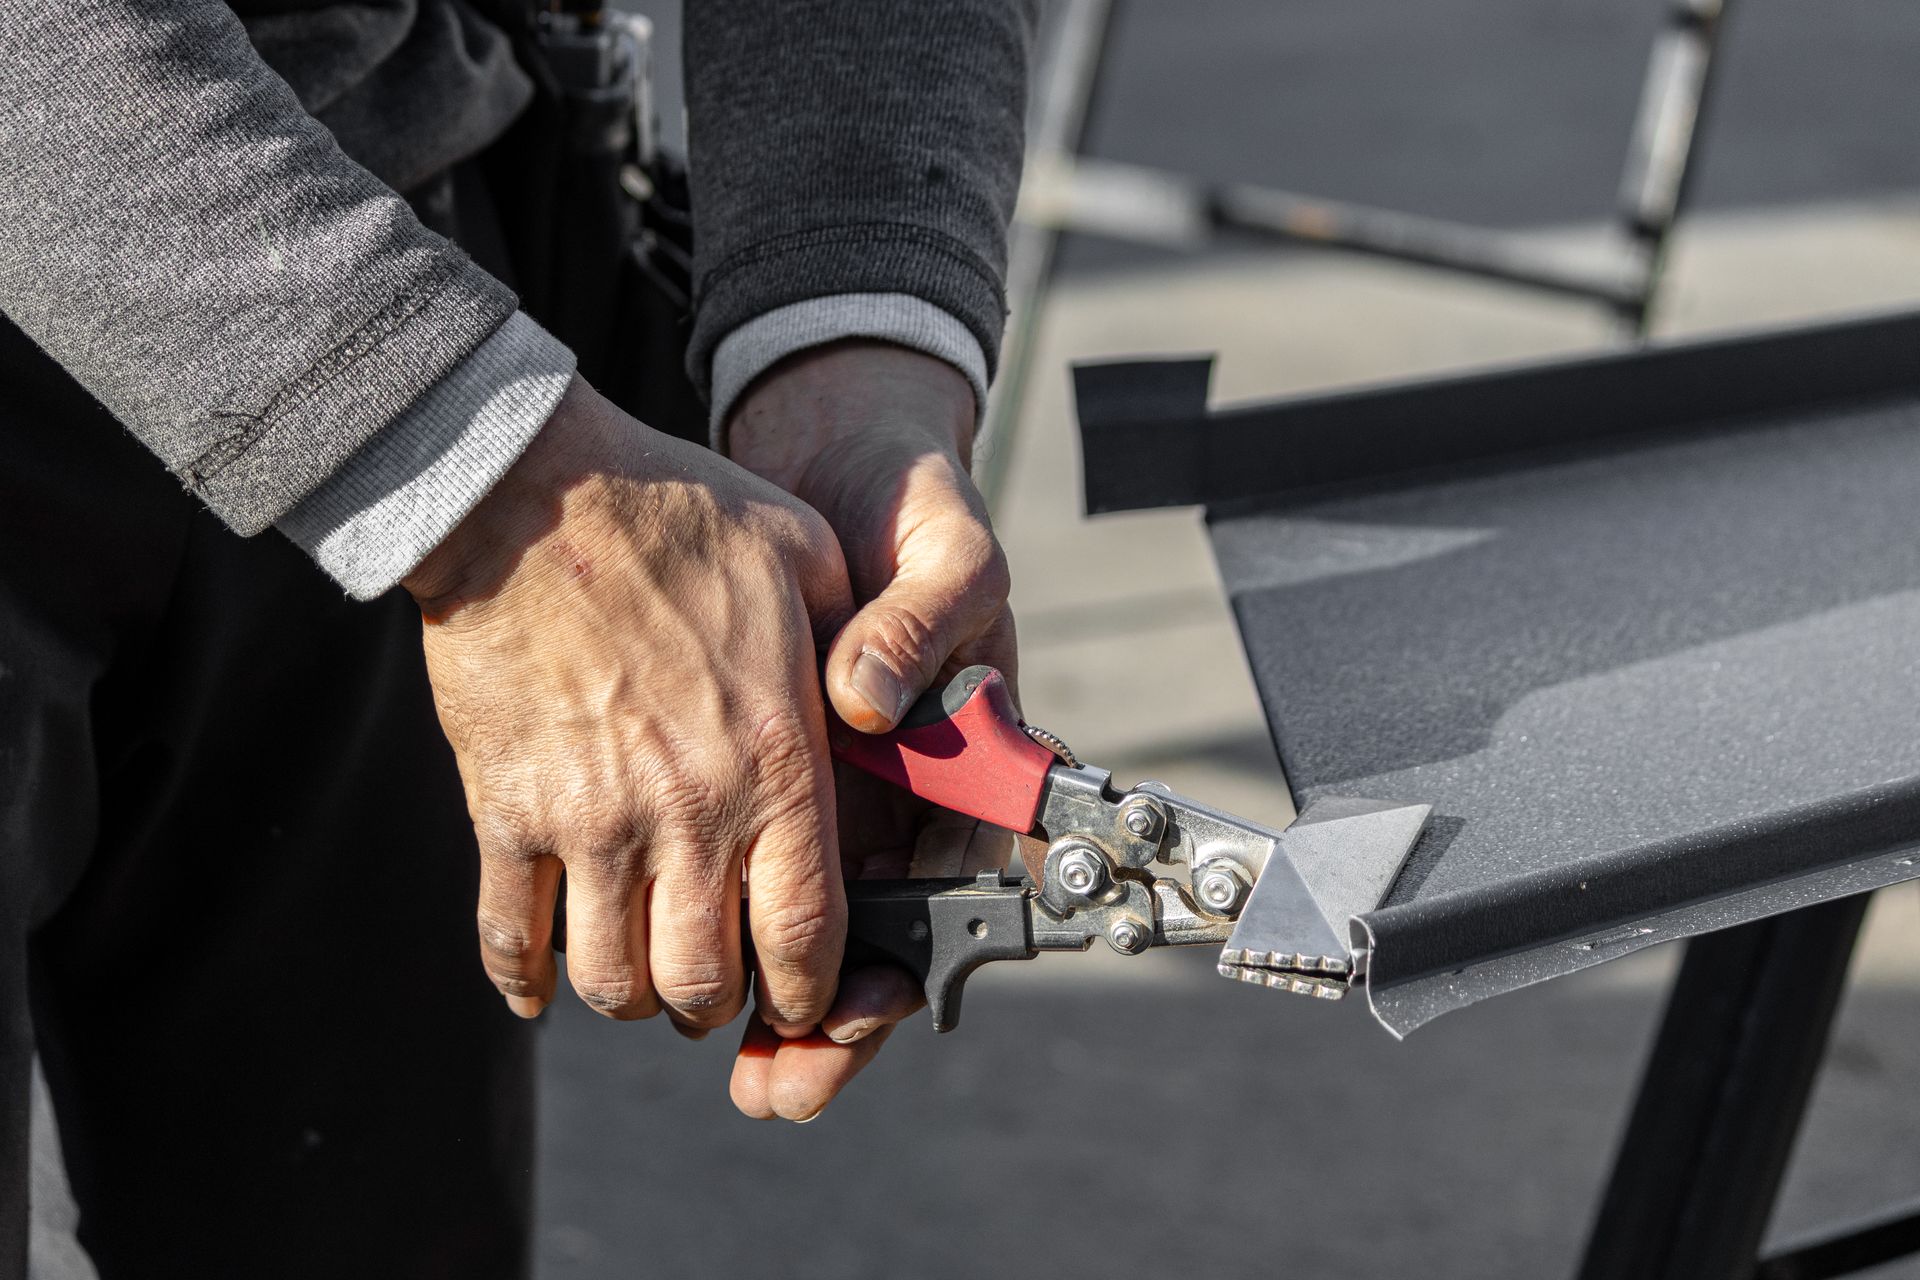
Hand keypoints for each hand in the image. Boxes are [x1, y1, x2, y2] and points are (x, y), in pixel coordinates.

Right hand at [404, 376, 856, 1042]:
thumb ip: (854, 649)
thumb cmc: (677, 515)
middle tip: (721, 979)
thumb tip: (882, 711)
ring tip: (644, 970)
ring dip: (634, 995)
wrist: (527, 490)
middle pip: (704, 982)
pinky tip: (541, 984)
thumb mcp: (807, 560)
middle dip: (722, 1003)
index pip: (805, 935)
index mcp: (775, 763)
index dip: (811, 991)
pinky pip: (507, 937)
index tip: (804, 991)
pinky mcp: (505, 811)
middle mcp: (685, 812)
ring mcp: (587, 820)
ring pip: (611, 981)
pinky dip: (523, 979)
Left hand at [723, 340, 1019, 1120]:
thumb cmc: (910, 506)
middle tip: (772, 1080)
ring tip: (692, 1038)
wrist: (836, 449)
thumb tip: (864, 702)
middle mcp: (885, 791)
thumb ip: (922, 621)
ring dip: (744, 990)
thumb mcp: (945, 551)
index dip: (895, 967)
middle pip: (859, 935)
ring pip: (782, 916)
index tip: (845, 1010)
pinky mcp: (744, 758)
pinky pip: (715, 849)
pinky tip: (624, 955)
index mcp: (953, 764)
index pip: (944, 894)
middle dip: (815, 1021)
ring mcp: (815, 782)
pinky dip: (676, 909)